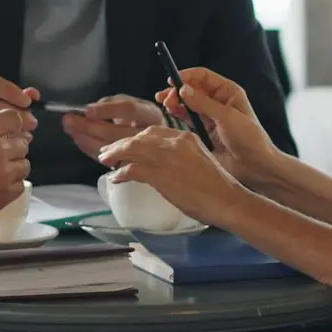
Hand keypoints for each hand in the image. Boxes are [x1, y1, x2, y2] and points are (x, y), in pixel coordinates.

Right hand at [0, 109, 30, 228]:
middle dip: (13, 148)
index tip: (10, 130)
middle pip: (22, 143)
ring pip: (24, 165)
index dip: (12, 125)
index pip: (13, 119)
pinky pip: (20, 185)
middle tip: (0, 154)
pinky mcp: (3, 195)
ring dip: (14, 166)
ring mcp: (3, 174)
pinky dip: (12, 185)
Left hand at [62, 95, 163, 161]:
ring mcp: (139, 153)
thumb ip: (112, 103)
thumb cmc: (141, 117)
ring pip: (109, 148)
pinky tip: (79, 140)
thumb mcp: (134, 102)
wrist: (159, 139)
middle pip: (115, 132)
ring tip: (71, 130)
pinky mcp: (129, 165)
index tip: (86, 110)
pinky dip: (89, 149)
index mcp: (150, 114)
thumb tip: (89, 111)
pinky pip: (106, 159)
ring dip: (86, 139)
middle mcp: (147, 134)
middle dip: (89, 126)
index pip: (128, 109)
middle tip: (69, 120)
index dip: (107, 110)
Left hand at [98, 125, 239, 227]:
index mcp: (185, 136)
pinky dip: (122, 173)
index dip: (135, 137)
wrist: (226, 200)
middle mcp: (175, 142)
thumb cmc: (216, 186)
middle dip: (120, 143)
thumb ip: (179, 156)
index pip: (153, 131)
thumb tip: (160, 164)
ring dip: (115, 154)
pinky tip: (116, 178)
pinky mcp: (161, 174)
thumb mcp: (197, 160)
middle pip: (139, 136)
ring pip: (132, 149)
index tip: (126, 144)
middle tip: (108, 152)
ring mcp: (167, 157)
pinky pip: (133, 169)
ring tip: (105, 161)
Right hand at [155, 68, 278, 184]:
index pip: (203, 76)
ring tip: (166, 106)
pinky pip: (188, 118)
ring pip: (188, 103)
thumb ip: (204, 103)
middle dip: (177, 90)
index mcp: (228, 92)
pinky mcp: (204, 130)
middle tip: (166, 98)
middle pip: (192, 89)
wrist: (254, 166)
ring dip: (175, 102)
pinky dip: (178, 114)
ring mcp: (210, 116)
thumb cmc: (249, 138)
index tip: (172, 80)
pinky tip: (171, 113)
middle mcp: (218, 101)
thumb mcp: (227, 118)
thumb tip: (183, 89)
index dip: (187, 76)